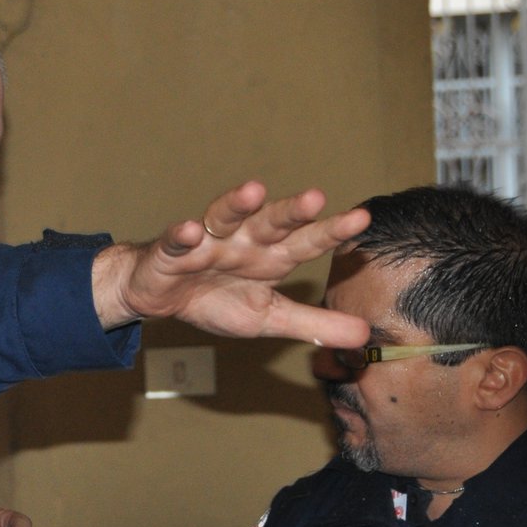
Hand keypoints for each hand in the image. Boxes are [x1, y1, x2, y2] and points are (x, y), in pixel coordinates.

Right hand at [91, 182, 369, 346]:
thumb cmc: (217, 299)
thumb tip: (364, 334)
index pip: (306, 242)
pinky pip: (176, 241)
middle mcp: (243, 242)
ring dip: (236, 204)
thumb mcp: (268, 318)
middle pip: (270, 222)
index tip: (360, 219)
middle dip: (290, 211)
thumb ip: (313, 324)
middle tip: (315, 198)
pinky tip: (189, 230)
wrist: (162, 297)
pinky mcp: (171, 251)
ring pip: (224, 218)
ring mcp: (207, 243)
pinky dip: (182, 236)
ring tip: (253, 191)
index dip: (331, 231)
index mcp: (270, 257)